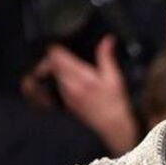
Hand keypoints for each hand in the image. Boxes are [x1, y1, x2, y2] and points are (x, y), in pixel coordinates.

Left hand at [34, 35, 138, 155]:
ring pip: (52, 74)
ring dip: (56, 67)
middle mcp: (69, 85)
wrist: (112, 125)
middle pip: (50, 64)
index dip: (57, 47)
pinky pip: (57, 85)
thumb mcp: (114, 76)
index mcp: (81, 76)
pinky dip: (60, 78)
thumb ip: (106, 56)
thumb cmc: (115, 102)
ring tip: (67, 63)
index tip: (62, 44)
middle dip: (54, 56)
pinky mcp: (65, 101)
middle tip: (64, 52)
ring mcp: (65, 94)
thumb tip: (107, 39)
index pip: (56, 56)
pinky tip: (72, 78)